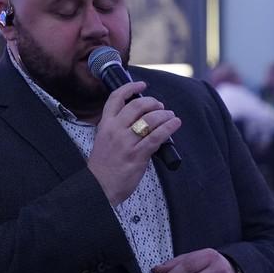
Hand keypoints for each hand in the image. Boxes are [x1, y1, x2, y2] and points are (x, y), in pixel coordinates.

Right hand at [88, 81, 180, 204]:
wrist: (99, 187)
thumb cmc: (103, 167)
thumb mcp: (104, 141)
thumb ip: (118, 129)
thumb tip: (140, 121)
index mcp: (105, 125)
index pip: (116, 98)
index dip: (130, 87)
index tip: (142, 85)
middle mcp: (115, 130)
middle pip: (137, 106)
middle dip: (153, 102)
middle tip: (161, 106)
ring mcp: (126, 142)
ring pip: (150, 120)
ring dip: (164, 114)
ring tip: (171, 116)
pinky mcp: (137, 155)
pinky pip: (157, 137)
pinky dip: (169, 128)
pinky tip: (175, 124)